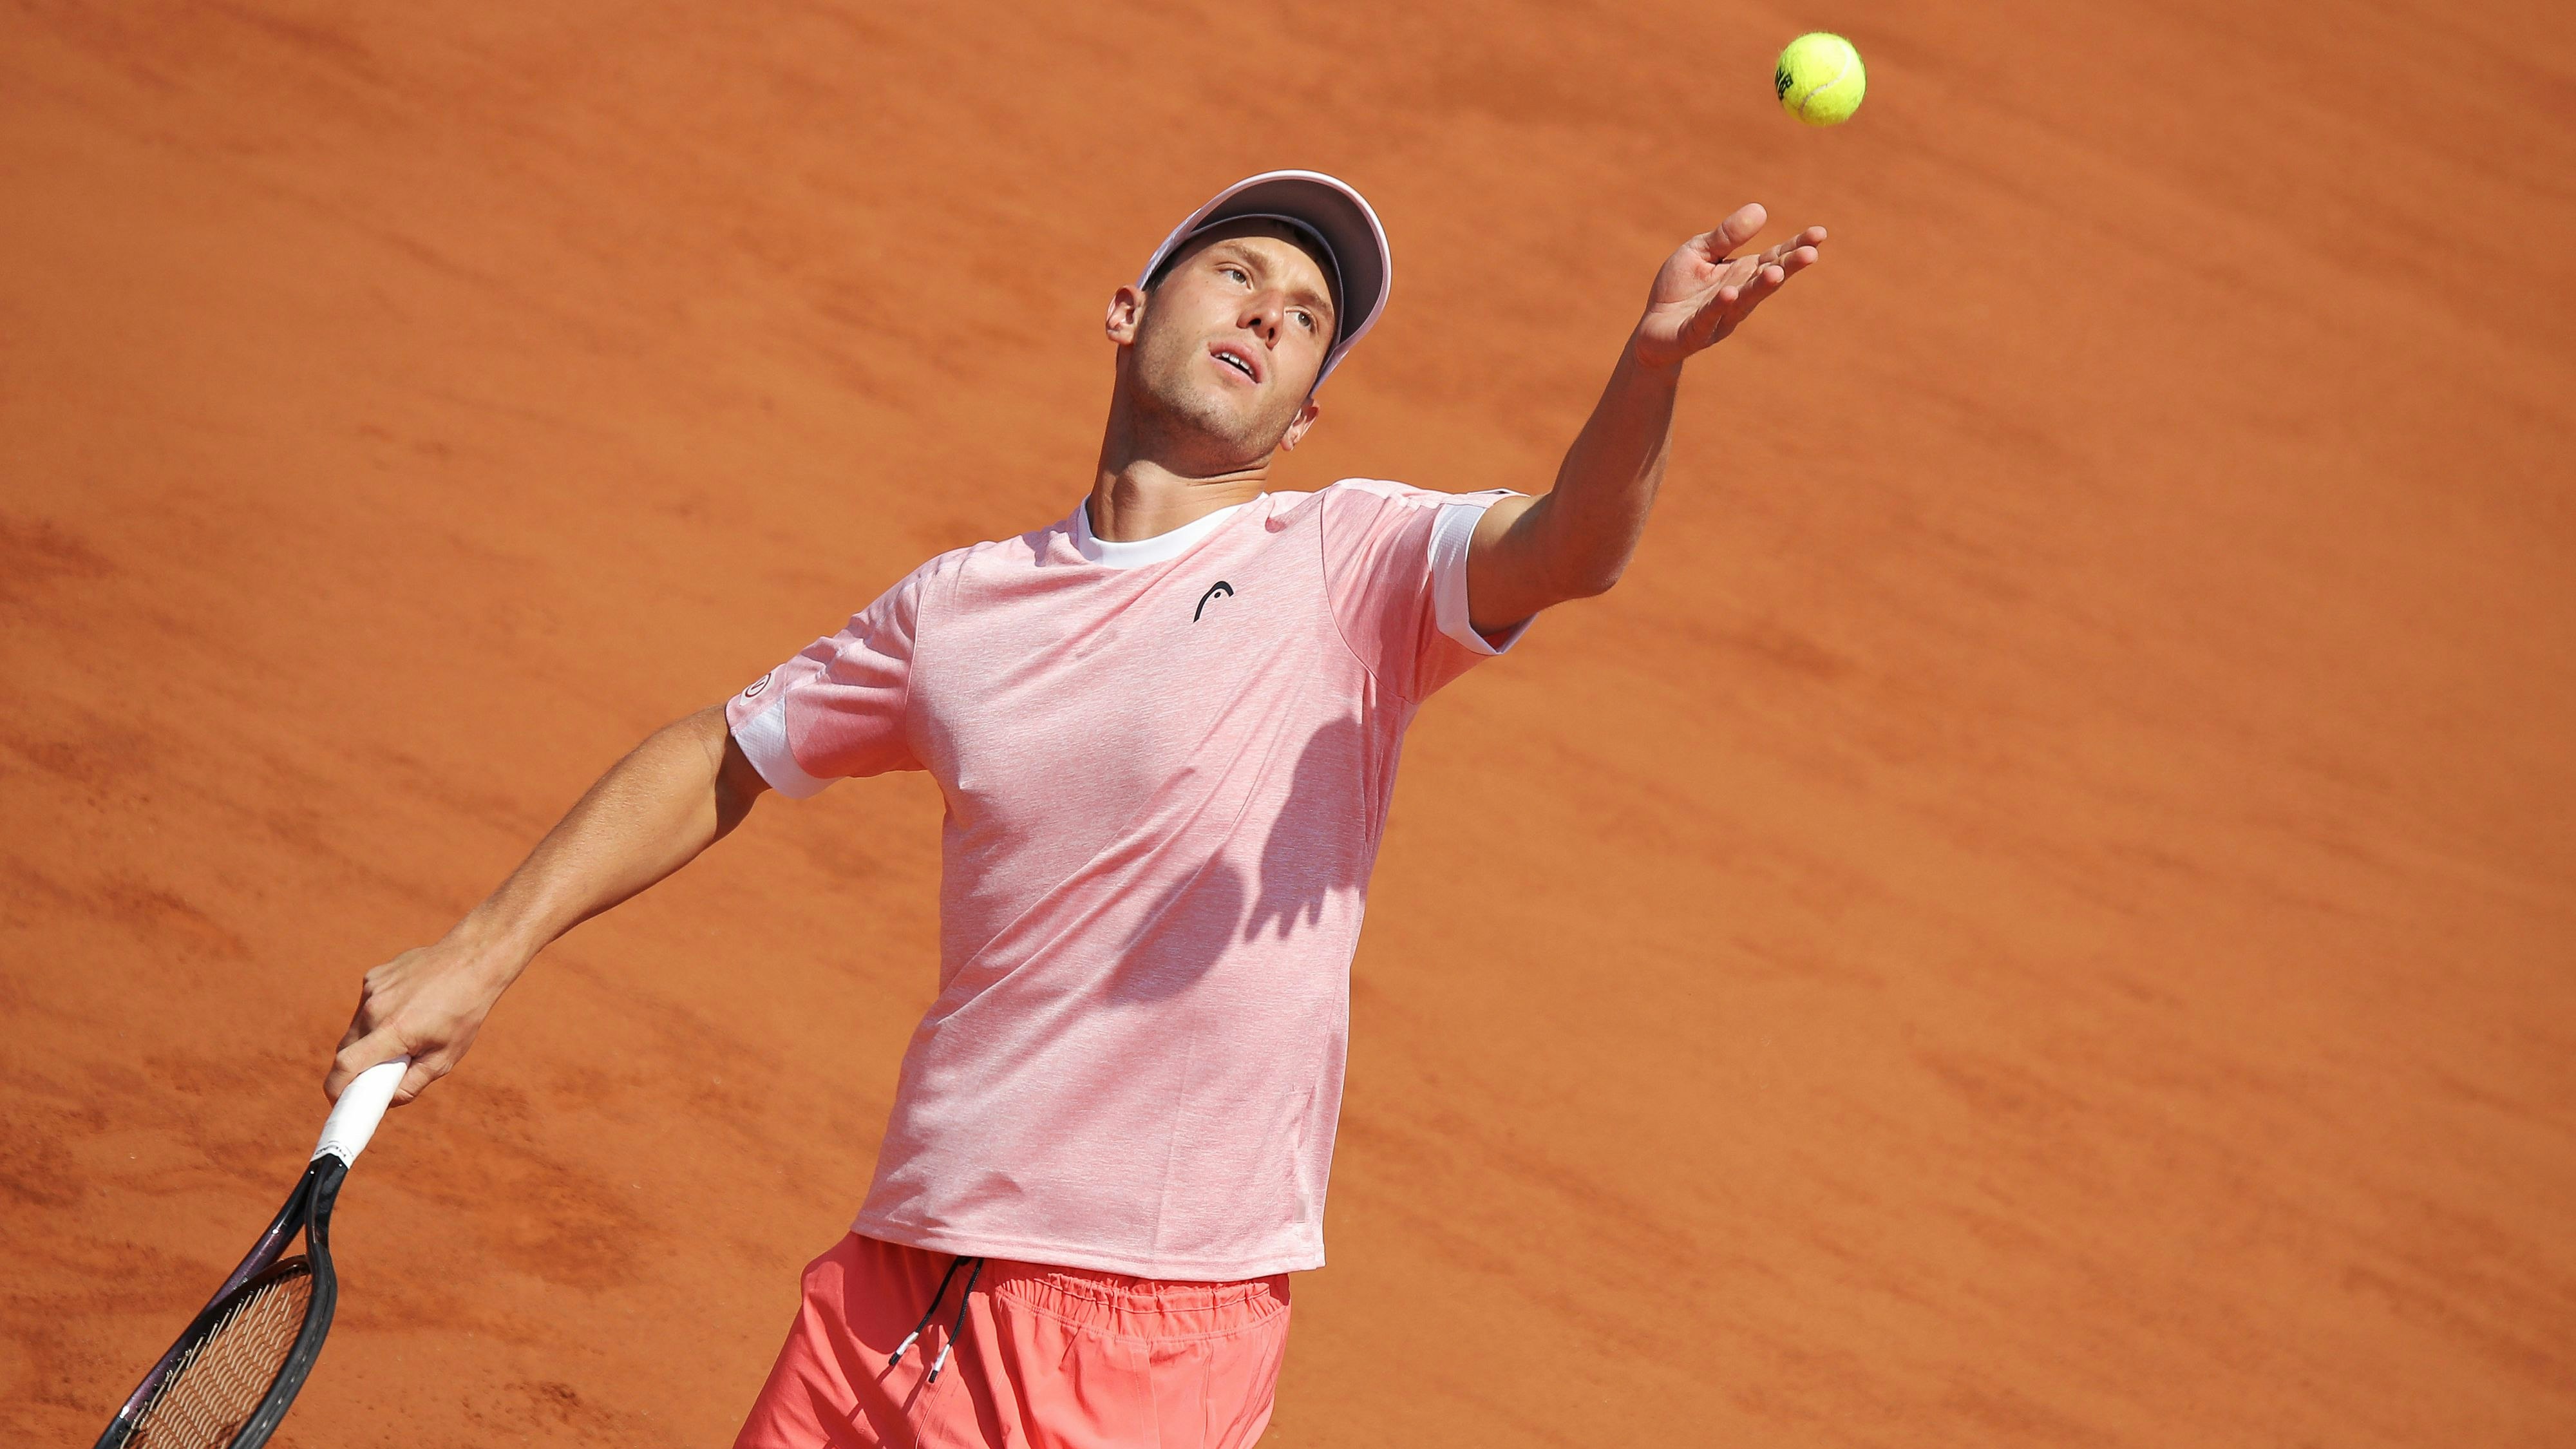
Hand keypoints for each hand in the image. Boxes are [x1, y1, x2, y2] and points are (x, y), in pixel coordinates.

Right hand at [325, 932, 517, 1105]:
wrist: (474, 961)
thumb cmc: (464, 1012)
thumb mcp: (445, 1058)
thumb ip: (411, 1085)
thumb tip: (385, 1101)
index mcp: (393, 1030)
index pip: (345, 1066)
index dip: (336, 1089)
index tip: (340, 1102)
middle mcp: (375, 1008)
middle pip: (348, 1050)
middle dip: (358, 1067)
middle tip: (383, 1073)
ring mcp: (371, 989)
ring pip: (356, 1028)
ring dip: (370, 1040)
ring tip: (406, 1033)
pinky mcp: (373, 976)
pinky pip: (365, 1007)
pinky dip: (378, 1016)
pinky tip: (407, 1008)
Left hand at [1631, 204, 1826, 368]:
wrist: (1652, 328)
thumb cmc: (1680, 288)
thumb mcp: (1700, 251)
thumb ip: (1726, 235)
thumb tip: (1761, 210)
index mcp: (1743, 274)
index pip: (1775, 258)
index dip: (1797, 246)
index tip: (1820, 234)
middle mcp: (1739, 296)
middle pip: (1767, 279)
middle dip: (1789, 267)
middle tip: (1811, 254)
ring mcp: (1719, 317)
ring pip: (1744, 301)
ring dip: (1761, 288)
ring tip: (1776, 273)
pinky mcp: (1694, 333)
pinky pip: (1708, 319)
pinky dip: (1719, 306)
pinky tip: (1729, 293)